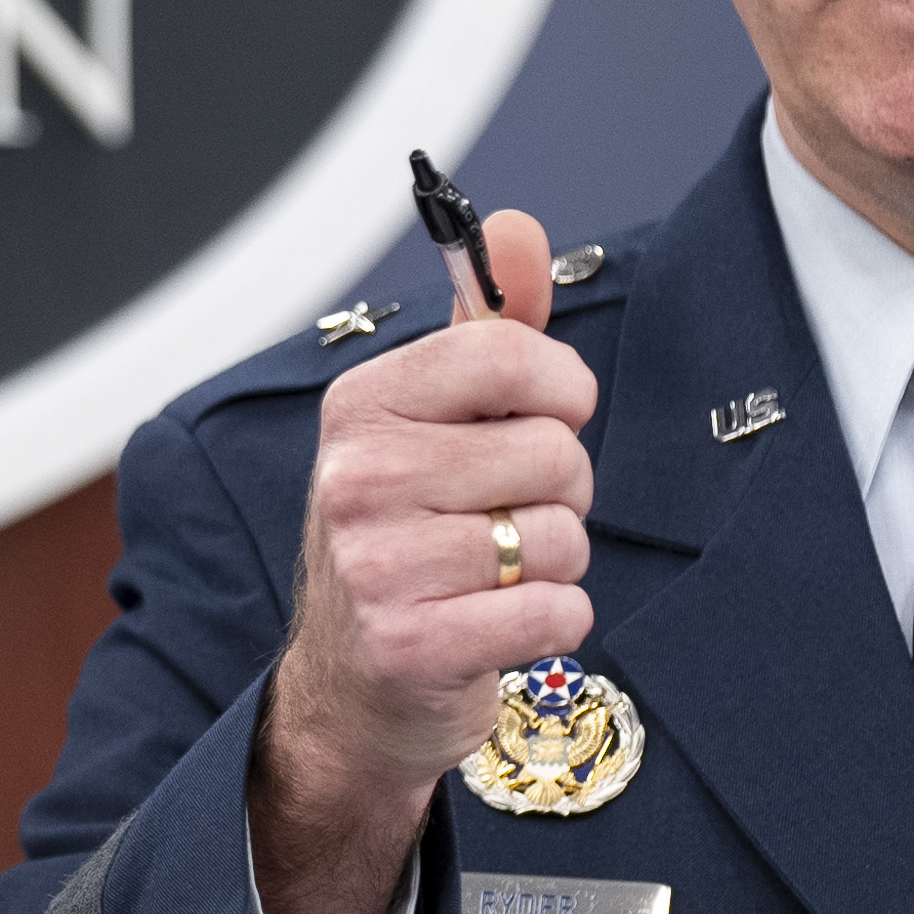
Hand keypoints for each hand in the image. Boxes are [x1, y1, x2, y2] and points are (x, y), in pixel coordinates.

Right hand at [253, 204, 598, 913]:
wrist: (352, 685)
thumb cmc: (407, 538)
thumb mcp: (434, 424)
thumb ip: (489, 328)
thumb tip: (516, 228)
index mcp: (363, 406)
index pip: (509, 354)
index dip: (561, 389)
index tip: (547, 417)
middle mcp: (357, 478)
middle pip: (553, 451)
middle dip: (560, 491)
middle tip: (509, 517)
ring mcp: (377, 565)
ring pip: (560, 536)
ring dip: (555, 562)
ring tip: (500, 573)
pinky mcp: (413, 646)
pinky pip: (556, 610)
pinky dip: (556, 621)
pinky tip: (508, 621)